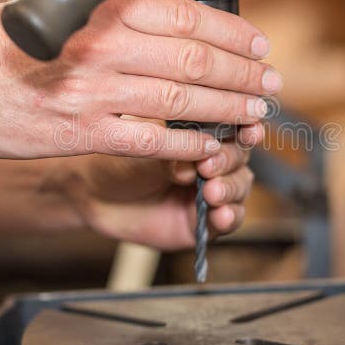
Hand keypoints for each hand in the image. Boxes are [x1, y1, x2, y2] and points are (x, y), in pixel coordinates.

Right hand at [0, 0, 280, 160]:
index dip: (230, 33)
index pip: (184, 17)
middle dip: (241, 73)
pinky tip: (208, 148)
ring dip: (226, 108)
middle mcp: (103, 48)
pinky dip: (187, 145)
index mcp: (98, 11)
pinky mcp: (80, 133)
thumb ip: (102, 17)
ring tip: (253, 114)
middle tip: (268, 84)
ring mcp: (94, 92)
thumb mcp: (52, 12)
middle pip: (193, 59)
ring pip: (181, 101)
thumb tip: (151, 22)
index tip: (255, 45)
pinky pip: (149, 141)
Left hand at [69, 124, 263, 249]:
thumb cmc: (118, 157)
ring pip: (240, 185)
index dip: (247, 126)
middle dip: (229, 159)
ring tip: (212, 192)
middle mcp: (213, 157)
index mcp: (203, 129)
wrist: (95, 194)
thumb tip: (201, 160)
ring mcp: (212, 188)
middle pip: (241, 154)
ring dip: (230, 187)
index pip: (235, 123)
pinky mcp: (206, 221)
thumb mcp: (147, 144)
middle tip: (209, 166)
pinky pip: (229, 219)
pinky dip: (230, 216)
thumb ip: (177, 149)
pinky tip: (221, 214)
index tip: (249, 130)